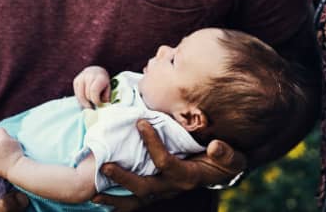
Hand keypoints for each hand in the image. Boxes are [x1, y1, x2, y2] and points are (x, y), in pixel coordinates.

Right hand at [73, 66, 110, 107]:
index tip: (98, 104)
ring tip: (89, 106)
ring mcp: (81, 78)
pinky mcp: (76, 81)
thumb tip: (101, 107)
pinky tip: (85, 101)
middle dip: (91, 102)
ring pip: (80, 96)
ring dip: (84, 103)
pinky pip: (76, 94)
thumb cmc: (103, 82)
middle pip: (87, 95)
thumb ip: (106, 98)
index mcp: (99, 78)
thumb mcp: (108, 88)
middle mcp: (89, 76)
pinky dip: (80, 100)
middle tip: (94, 105)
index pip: (94, 91)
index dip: (96, 101)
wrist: (95, 70)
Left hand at [92, 120, 245, 210]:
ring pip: (137, 200)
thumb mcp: (232, 157)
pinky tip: (100, 199)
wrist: (221, 173)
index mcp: (188, 176)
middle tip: (104, 165)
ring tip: (94, 195)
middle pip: (146, 188)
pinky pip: (136, 202)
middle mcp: (173, 188)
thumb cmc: (225, 160)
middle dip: (124, 178)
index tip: (140, 122)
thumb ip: (226, 154)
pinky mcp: (157, 192)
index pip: (166, 163)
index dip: (153, 144)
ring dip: (115, 198)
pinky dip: (118, 202)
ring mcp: (163, 193)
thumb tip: (215, 147)